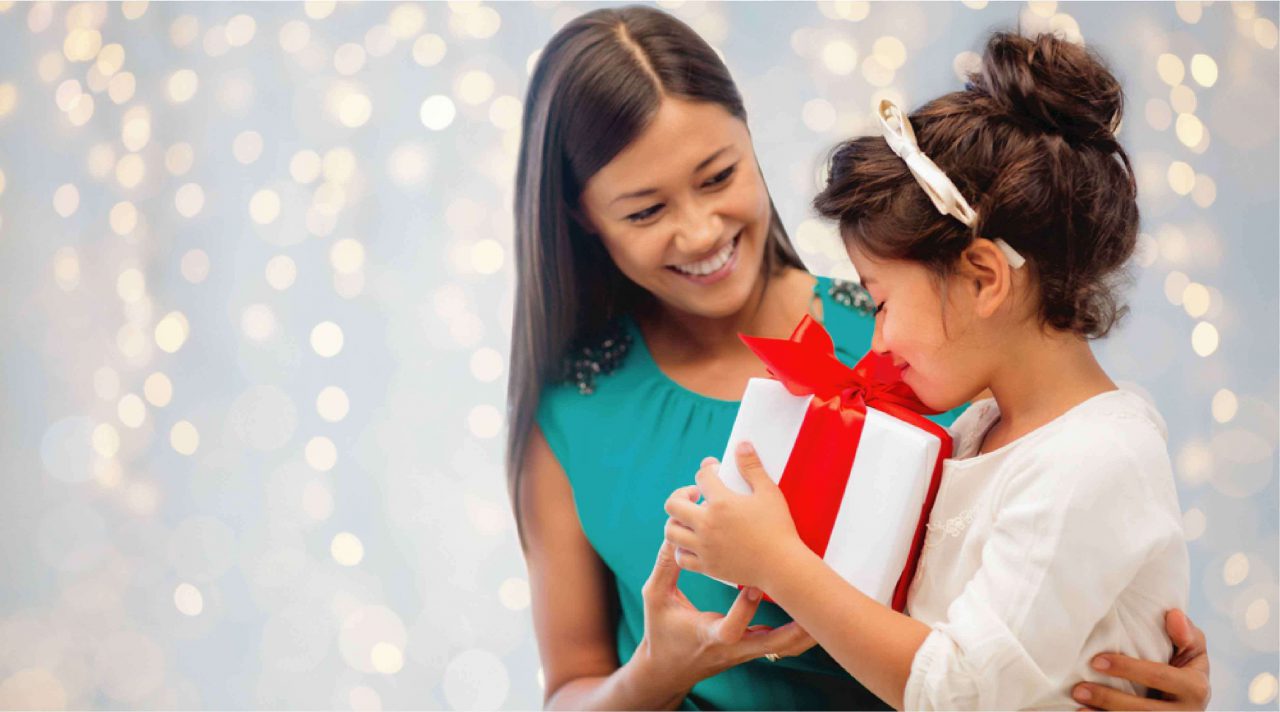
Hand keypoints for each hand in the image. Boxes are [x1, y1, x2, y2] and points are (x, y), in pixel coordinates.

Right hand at [632, 538, 815, 697]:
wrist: (667, 669)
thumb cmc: (661, 633)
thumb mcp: (655, 598)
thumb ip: (665, 567)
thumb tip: (674, 534)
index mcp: (709, 635)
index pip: (731, 628)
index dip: (743, 609)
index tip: (752, 586)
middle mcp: (732, 647)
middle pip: (771, 645)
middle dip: (795, 630)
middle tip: (814, 611)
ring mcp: (744, 651)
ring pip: (781, 647)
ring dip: (802, 632)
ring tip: (823, 611)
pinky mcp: (750, 649)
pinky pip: (778, 644)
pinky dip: (794, 632)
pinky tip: (808, 614)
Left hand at [662, 442, 802, 588]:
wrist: (782, 567)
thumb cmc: (778, 528)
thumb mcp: (769, 492)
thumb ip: (752, 467)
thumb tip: (741, 444)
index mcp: (722, 503)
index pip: (701, 477)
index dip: (707, 470)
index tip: (714, 471)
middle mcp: (707, 524)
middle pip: (673, 504)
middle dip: (680, 496)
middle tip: (695, 497)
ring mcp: (704, 547)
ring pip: (671, 532)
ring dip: (677, 522)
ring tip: (691, 520)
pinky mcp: (707, 566)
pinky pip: (680, 557)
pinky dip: (682, 549)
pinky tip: (694, 543)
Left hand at [1071, 609, 1210, 709]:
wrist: (1191, 701)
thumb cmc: (1184, 667)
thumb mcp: (1193, 650)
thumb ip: (1185, 634)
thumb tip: (1173, 614)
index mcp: (1196, 688)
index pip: (1158, 676)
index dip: (1127, 668)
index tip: (1096, 661)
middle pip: (1144, 709)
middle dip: (1108, 699)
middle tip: (1079, 690)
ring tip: (1078, 707)